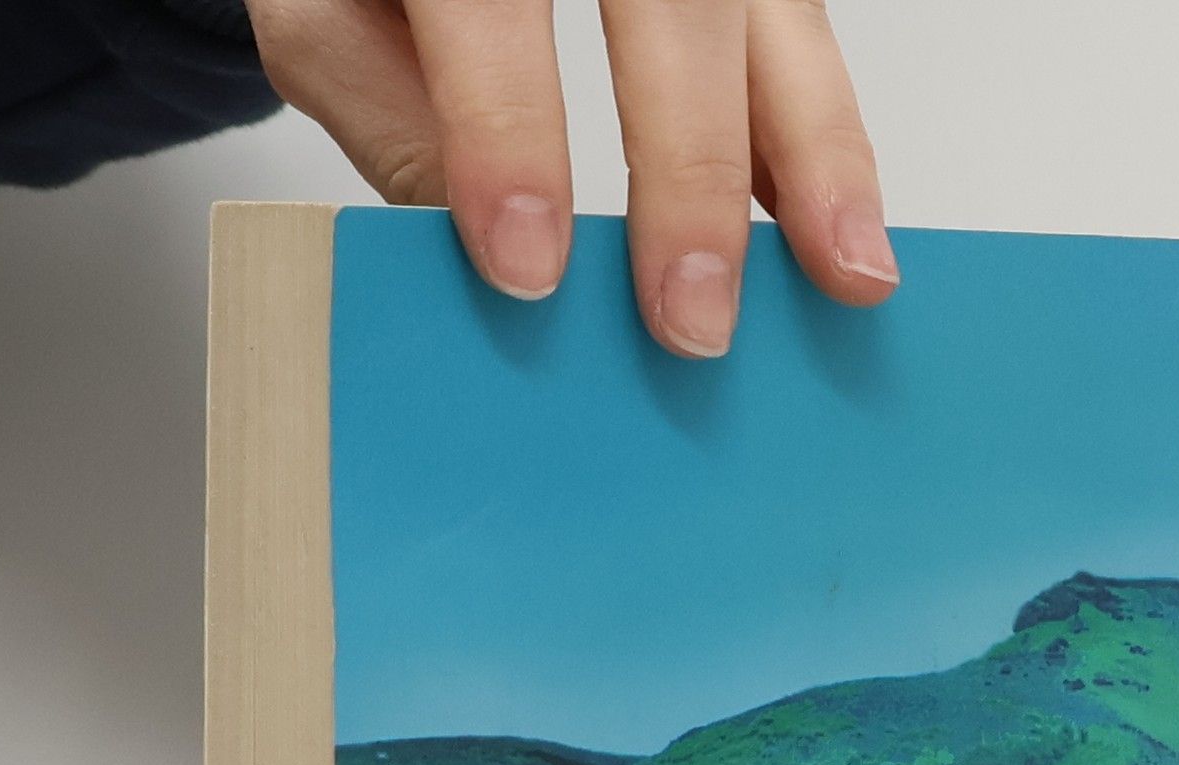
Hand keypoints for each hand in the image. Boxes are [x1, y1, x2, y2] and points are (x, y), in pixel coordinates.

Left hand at [243, 0, 898, 357]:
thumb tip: (497, 275)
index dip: (509, 135)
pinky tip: (838, 232)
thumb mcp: (333, 23)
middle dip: (691, 174)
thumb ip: (394, 123)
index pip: (493, 6)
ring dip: (819, 157)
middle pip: (675, 10)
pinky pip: (803, 38)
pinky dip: (824, 141)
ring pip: (776, 16)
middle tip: (690, 320)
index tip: (524, 265)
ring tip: (845, 274)